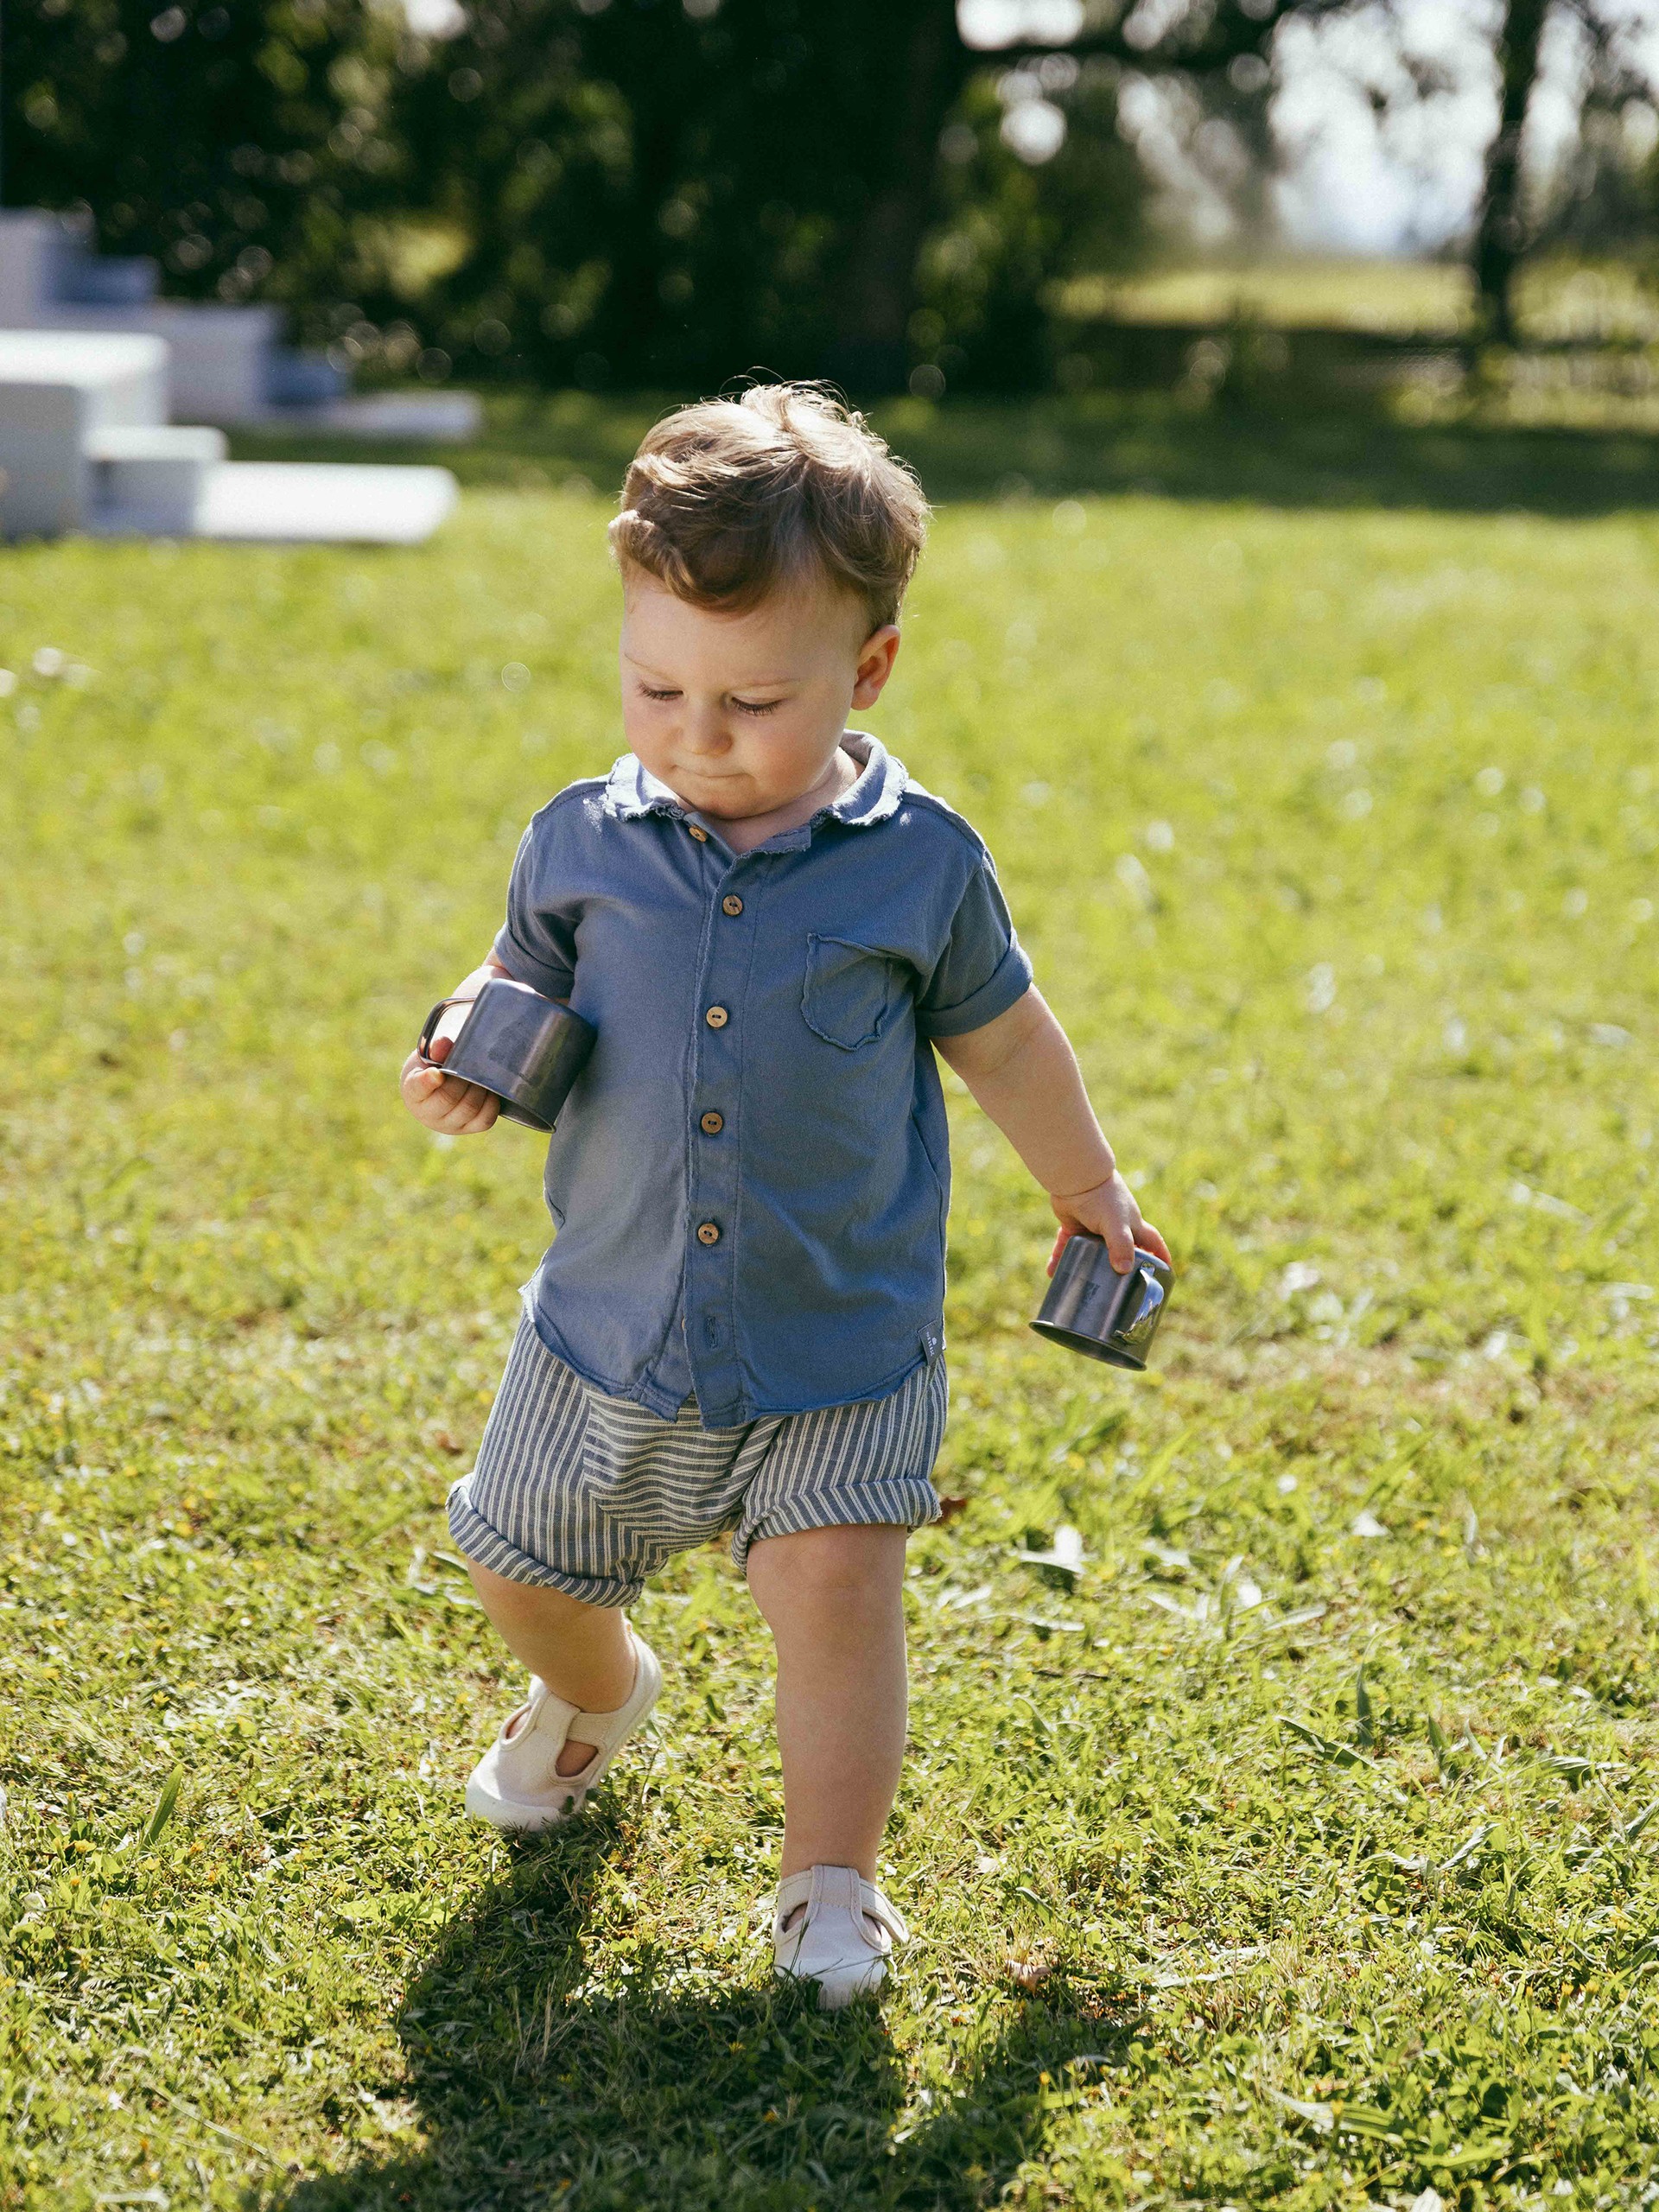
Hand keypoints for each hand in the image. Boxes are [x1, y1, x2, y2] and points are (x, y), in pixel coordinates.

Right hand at [400, 1035, 500, 1133]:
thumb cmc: (431, 1067)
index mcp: (413, 1092)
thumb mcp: (427, 1055)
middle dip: (463, 1080)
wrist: (438, 1086)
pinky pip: (484, 1120)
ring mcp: (448, 1125)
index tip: (437, 1073)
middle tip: (471, 1065)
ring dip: (479, 1089)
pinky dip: (491, 1103)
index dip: (428, 1081)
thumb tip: (444, 1044)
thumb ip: (435, 1048)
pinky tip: (488, 1090)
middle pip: (448, 1098)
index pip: (418, 1088)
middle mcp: (427, 1114)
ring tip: (480, 1076)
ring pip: (469, 1109)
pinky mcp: (467, 1129)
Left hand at [1048, 1171, 1170, 1278]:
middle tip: (1118, 1289)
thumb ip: (1120, 1245)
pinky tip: (1053, 1273)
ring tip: (1082, 1287)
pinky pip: (1066, 1246)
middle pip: (1121, 1251)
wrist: (1075, 1177)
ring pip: (1091, 1253)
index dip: (1160, 1256)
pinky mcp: (1073, 1226)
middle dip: (1122, 1268)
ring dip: (1087, 1268)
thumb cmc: (1102, 1197)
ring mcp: (1093, 1227)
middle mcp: (1114, 1227)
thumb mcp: (1116, 1222)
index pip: (1152, 1243)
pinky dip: (1061, 1259)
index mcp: (1131, 1225)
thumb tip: (1123, 1270)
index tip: (1165, 1272)